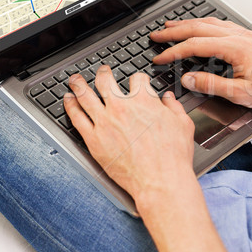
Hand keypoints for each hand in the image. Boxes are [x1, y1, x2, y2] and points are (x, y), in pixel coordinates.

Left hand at [63, 68, 195, 201]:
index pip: (137, 79)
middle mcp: (122, 107)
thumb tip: (168, 99)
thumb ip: (174, 108)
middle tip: (101, 71)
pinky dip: (70, 106)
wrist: (160, 180)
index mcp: (144, 101)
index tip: (136, 81)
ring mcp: (105, 122)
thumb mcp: (183, 125)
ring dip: (79, 84)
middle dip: (103, 72)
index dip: (137, 79)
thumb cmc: (173, 156)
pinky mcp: (94, 139)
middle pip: (105, 81)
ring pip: (86, 95)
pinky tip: (68, 100)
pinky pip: (77, 118)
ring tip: (75, 80)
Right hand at [151, 17, 251, 108]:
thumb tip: (188, 78)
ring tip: (172, 26)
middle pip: (197, 28)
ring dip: (187, 23)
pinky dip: (204, 24)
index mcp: (232, 48)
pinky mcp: (249, 36)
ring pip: (209, 23)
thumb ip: (212, 85)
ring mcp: (244, 34)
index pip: (193, 46)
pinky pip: (221, 24)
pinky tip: (201, 27)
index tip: (159, 58)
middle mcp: (237, 36)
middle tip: (156, 35)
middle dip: (173, 31)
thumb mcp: (242, 94)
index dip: (172, 52)